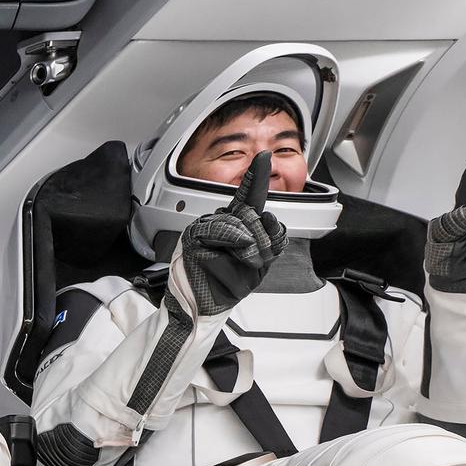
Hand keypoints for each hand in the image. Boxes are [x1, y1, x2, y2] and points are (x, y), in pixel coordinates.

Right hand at [170, 151, 287, 316]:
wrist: (205, 308)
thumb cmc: (228, 284)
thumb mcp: (262, 260)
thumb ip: (271, 238)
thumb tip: (269, 218)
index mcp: (236, 224)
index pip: (249, 196)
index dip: (256, 176)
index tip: (264, 157)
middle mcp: (220, 221)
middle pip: (252, 212)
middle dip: (264, 237)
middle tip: (259, 258)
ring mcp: (205, 227)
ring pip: (240, 221)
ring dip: (251, 244)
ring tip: (246, 262)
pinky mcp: (193, 236)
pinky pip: (222, 230)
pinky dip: (234, 239)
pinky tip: (237, 248)